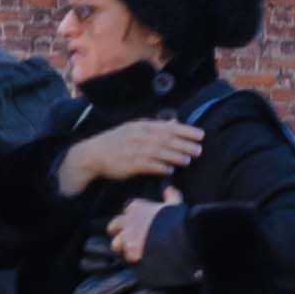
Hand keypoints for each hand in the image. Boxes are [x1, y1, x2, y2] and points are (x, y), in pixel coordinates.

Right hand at [59, 120, 203, 195]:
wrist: (93, 153)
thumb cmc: (117, 142)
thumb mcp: (134, 129)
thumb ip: (155, 128)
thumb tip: (175, 123)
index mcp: (140, 125)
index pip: (167, 126)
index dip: (185, 130)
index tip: (201, 134)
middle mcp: (138, 135)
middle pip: (164, 138)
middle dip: (183, 143)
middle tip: (200, 148)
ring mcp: (133, 149)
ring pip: (157, 151)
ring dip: (173, 155)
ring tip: (188, 160)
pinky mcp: (128, 163)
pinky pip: (146, 164)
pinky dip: (158, 166)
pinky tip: (169, 170)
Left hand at [112, 189, 179, 265]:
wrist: (176, 236)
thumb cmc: (174, 218)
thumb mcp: (174, 204)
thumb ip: (170, 195)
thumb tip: (169, 187)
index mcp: (136, 206)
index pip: (127, 210)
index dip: (131, 218)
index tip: (139, 224)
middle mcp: (128, 220)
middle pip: (113, 226)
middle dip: (118, 233)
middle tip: (130, 240)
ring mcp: (127, 236)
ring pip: (116, 243)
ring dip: (124, 248)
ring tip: (134, 253)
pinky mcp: (131, 250)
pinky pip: (128, 257)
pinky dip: (133, 260)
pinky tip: (141, 261)